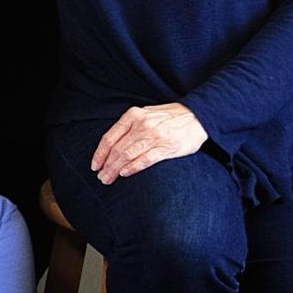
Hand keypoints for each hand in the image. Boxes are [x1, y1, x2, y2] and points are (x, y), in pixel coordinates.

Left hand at [91, 103, 207, 182]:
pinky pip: (144, 160)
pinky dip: (132, 168)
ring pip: (127, 155)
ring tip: (108, 179)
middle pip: (116, 149)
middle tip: (101, 177)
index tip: (94, 165)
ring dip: (115, 169)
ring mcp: (154, 136)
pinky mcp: (166, 147)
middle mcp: (141, 125)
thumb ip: (129, 126)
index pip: (109, 137)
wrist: (198, 116)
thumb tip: (111, 145)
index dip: (99, 153)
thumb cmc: (169, 117)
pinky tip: (124, 174)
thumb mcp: (146, 114)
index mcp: (133, 115)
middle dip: (106, 165)